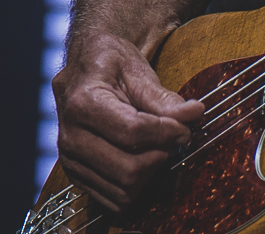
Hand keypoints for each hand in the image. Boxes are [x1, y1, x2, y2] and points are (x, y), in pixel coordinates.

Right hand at [52, 33, 203, 211]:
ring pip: (122, 188)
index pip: (133, 131)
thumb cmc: (110, 65)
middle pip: (128, 167)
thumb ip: (163, 97)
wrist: (83, 71)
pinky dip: (138, 186)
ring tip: (161, 148)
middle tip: (177, 137)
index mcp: (83, 103)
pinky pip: (113, 199)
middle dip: (162, 155)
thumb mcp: (137, 70)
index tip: (186, 126)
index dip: (168, 132)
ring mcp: (70, 160)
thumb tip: (193, 114)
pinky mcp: (76, 175)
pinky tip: (147, 161)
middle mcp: (71, 136)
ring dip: (152, 173)